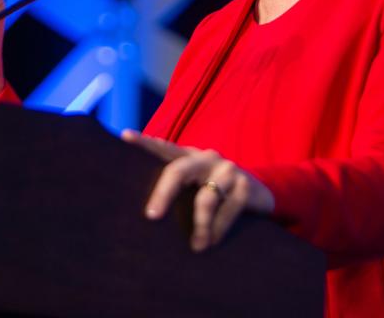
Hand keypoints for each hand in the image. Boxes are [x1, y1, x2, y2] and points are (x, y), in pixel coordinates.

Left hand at [121, 130, 274, 251]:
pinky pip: (228, 210)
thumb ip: (177, 188)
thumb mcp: (195, 184)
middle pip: (178, 170)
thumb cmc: (214, 190)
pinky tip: (213, 241)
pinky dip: (219, 228)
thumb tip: (147, 214)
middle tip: (152, 216)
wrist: (258, 193)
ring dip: (200, 225)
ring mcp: (226, 169)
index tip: (125, 136)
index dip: (145, 141)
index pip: (163, 147)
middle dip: (163, 194)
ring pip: (206, 198)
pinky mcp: (245, 185)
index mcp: (188, 156)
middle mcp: (206, 158)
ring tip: (197, 246)